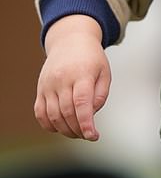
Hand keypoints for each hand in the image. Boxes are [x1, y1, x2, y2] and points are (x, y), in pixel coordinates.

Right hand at [34, 15, 110, 141]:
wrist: (70, 41)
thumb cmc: (91, 59)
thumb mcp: (104, 73)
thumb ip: (100, 95)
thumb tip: (90, 115)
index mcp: (81, 74)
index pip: (81, 103)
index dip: (86, 123)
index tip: (93, 136)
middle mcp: (62, 79)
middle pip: (67, 112)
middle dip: (79, 130)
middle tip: (88, 135)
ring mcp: (48, 84)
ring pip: (53, 115)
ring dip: (65, 130)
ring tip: (77, 132)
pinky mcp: (40, 89)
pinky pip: (40, 113)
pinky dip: (49, 125)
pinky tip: (60, 127)